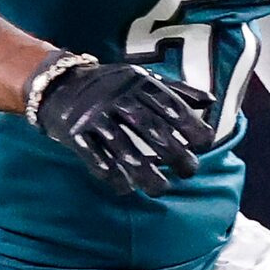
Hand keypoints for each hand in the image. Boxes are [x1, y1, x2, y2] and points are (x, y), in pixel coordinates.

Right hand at [29, 56, 210, 197]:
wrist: (59, 83)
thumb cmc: (113, 85)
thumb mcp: (144, 79)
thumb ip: (177, 91)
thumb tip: (211, 101)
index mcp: (138, 84)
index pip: (169, 104)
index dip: (190, 125)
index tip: (206, 144)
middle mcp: (116, 98)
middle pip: (149, 128)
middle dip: (173, 152)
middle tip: (190, 172)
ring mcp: (93, 116)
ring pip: (122, 147)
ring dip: (143, 172)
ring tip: (161, 190)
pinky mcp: (74, 132)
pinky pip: (93, 155)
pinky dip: (109, 173)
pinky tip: (125, 189)